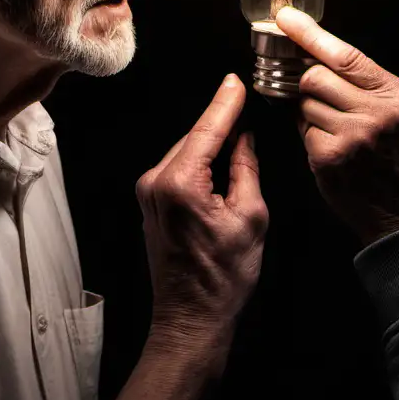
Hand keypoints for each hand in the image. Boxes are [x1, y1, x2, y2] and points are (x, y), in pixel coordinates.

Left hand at [136, 75, 267, 345]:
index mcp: (180, 183)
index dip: (226, 102)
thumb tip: (244, 136)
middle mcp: (156, 182)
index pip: (208, 128)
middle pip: (195, 136)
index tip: (236, 80)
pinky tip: (222, 158)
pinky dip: (201, 158)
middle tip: (248, 102)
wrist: (191, 319)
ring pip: (187, 150)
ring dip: (212, 141)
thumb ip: (245, 168)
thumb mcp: (250, 216)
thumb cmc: (222, 278)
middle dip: (222, 120)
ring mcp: (148, 192)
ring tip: (242, 132)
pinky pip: (179, 166)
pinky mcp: (150, 201)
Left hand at [275, 7, 398, 246]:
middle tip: (324, 98)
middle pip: (316, 76)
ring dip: (313, 112)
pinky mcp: (330, 159)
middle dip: (311, 83)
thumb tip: (325, 56)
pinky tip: (334, 151)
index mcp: (398, 95)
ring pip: (306, 104)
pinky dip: (313, 138)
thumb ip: (374, 84)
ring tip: (338, 129)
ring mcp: (351, 138)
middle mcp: (376, 113)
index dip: (310, 34)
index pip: (345, 55)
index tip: (285, 19)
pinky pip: (304, 132)